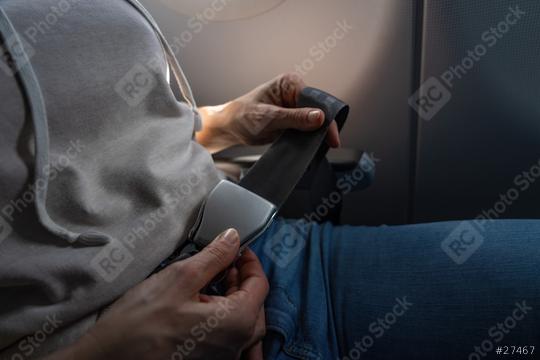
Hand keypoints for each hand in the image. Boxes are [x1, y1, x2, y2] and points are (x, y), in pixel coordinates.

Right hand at [50, 229, 267, 359]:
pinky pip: (227, 335)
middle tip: (225, 262)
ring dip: (233, 297)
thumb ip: (214, 256)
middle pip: (255, 304)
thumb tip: (232, 238)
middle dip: (242, 279)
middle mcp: (235, 344)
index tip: (238, 249)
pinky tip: (202, 303)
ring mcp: (221, 355)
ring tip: (211, 280)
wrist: (109, 358)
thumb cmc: (140, 323)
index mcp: (237, 322)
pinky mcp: (206, 359)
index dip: (250, 261)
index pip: (260, 285)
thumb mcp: (180, 277)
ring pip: (242, 321)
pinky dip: (222, 315)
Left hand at [197, 73, 340, 151]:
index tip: (331, 136)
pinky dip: (310, 138)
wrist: (230, 128)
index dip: (326, 118)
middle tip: (329, 144)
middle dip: (323, 127)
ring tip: (318, 147)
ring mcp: (294, 107)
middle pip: (319, 109)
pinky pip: (307, 128)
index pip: (316, 99)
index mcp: (289, 83)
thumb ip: (294, 118)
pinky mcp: (293, 119)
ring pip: (315, 121)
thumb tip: (319, 117)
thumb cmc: (241, 117)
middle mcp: (294, 92)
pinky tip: (311, 146)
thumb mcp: (268, 118)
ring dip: (317, 134)